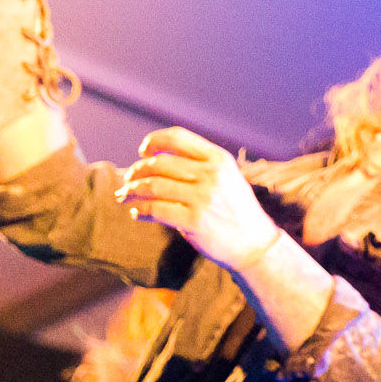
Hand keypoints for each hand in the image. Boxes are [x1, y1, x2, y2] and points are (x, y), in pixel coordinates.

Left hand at [116, 127, 284, 273]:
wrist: (255, 244)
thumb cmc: (236, 211)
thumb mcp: (227, 179)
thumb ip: (199, 166)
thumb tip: (154, 159)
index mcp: (219, 160)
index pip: (177, 137)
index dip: (154, 141)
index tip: (144, 151)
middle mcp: (211, 175)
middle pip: (159, 163)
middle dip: (137, 171)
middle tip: (128, 180)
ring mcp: (203, 198)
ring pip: (152, 186)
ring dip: (132, 190)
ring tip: (125, 196)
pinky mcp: (194, 221)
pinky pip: (155, 209)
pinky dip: (140, 210)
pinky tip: (137, 212)